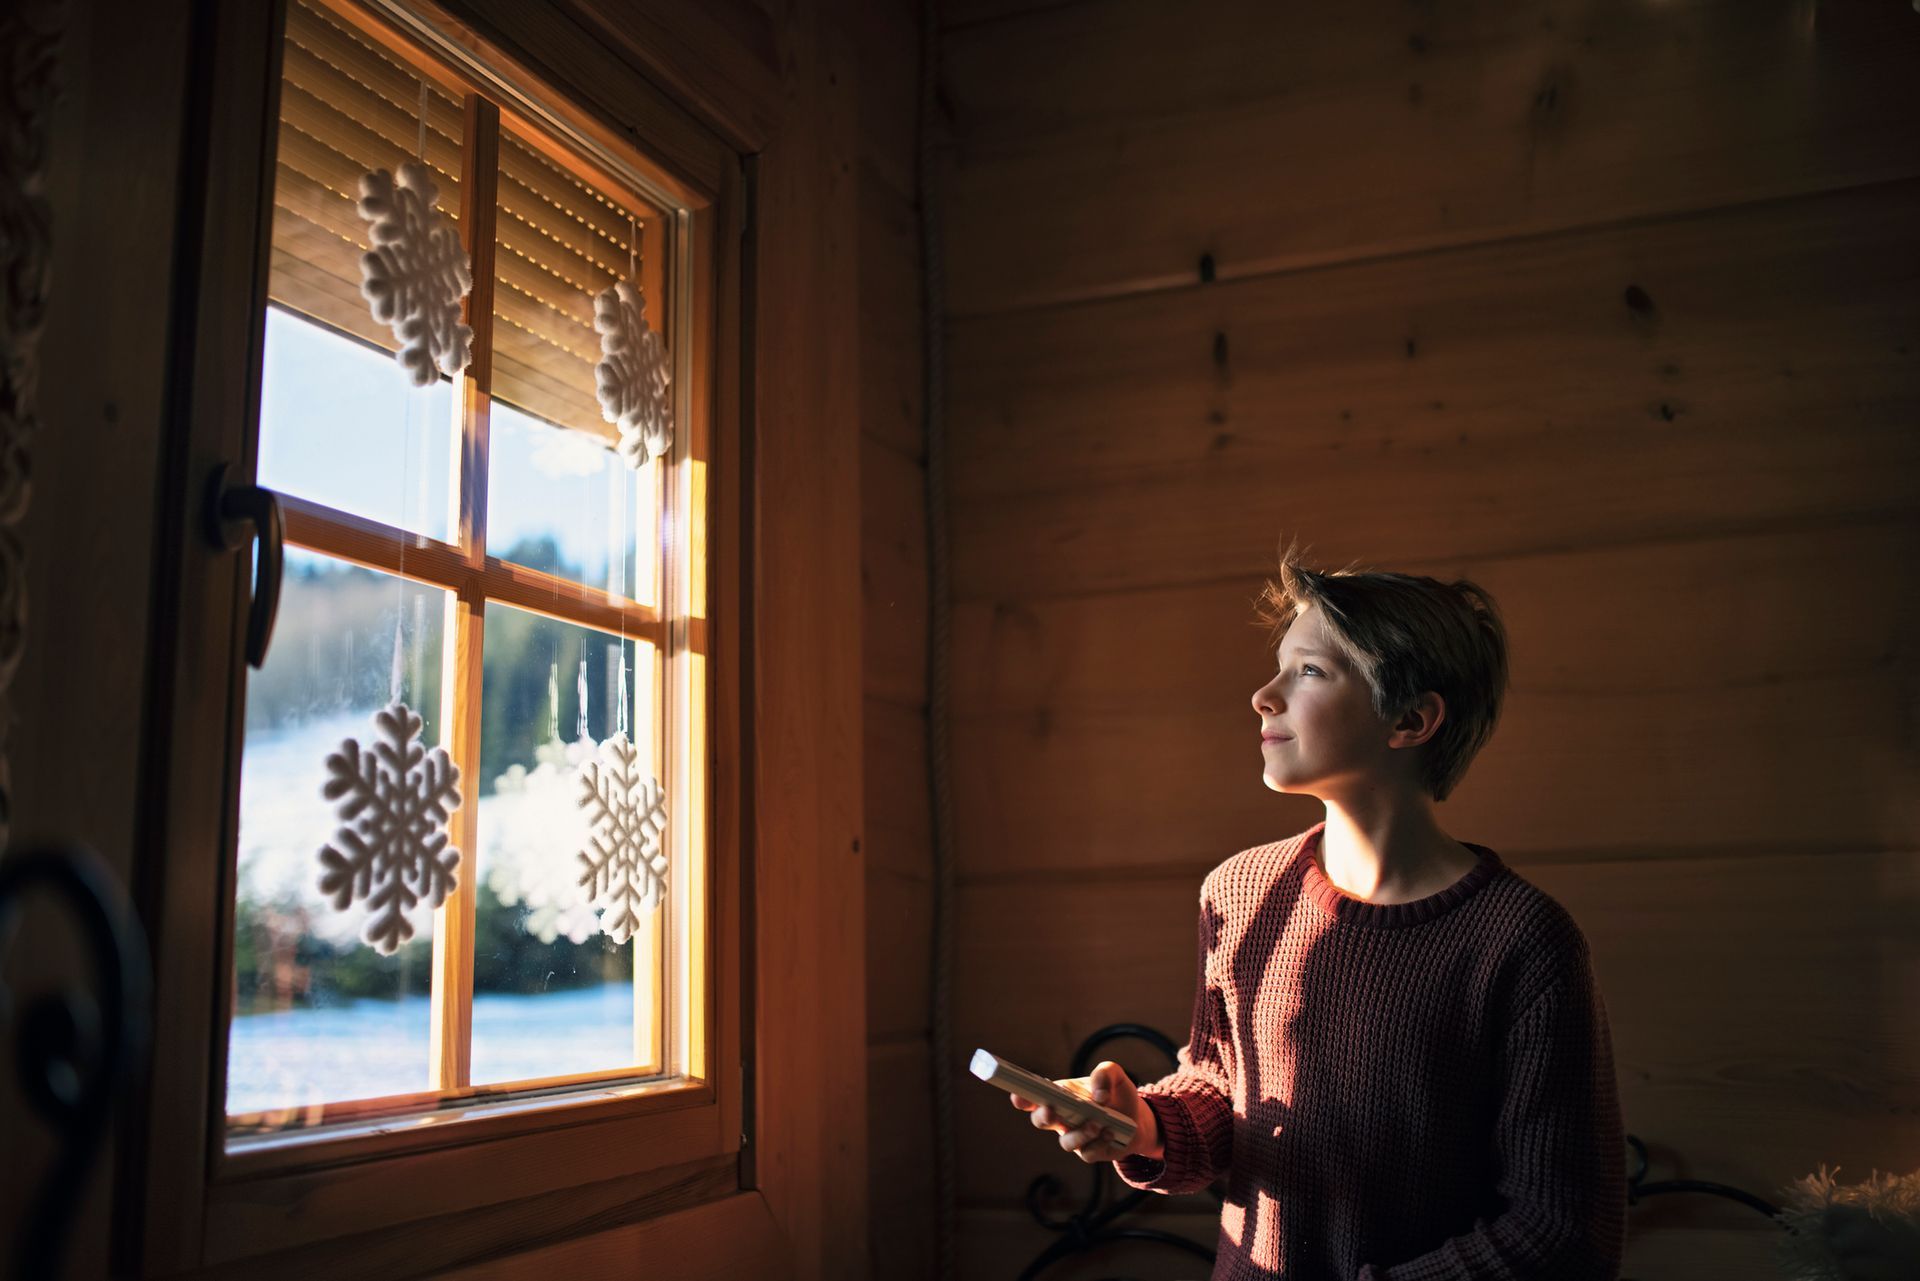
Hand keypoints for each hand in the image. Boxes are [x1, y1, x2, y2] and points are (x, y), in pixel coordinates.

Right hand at [1008, 1060, 1160, 1164]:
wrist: (1138, 1118)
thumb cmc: (1117, 1094)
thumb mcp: (1114, 1074)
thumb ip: (1104, 1073)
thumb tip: (1098, 1095)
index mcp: (1060, 1095)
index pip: (1034, 1095)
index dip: (1022, 1097)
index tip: (1017, 1096)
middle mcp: (1062, 1117)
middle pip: (1040, 1120)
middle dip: (1042, 1116)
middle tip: (1051, 1110)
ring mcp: (1074, 1136)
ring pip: (1065, 1141)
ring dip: (1079, 1133)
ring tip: (1097, 1123)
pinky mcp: (1089, 1152)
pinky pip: (1087, 1153)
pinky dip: (1098, 1143)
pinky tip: (1110, 1132)